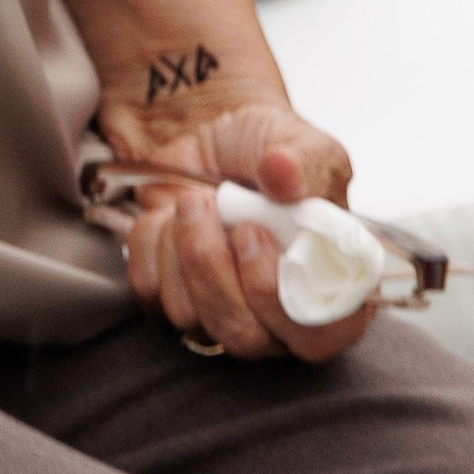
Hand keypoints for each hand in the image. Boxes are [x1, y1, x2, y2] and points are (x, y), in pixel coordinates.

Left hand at [98, 87, 374, 366]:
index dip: (278, 298)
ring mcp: (220, 311)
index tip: (252, 234)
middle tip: (209, 204)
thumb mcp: (302, 144)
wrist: (213, 133)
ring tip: (195, 199)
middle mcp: (276, 316)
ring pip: (188, 316)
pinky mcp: (172, 295)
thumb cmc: (268, 149)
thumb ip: (302, 162)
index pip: (315, 339)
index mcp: (326, 290)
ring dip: (181, 246)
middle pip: (243, 337)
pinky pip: (148, 290)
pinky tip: (170, 214)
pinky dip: (151, 242)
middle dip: (214, 266)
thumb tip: (283, 172)